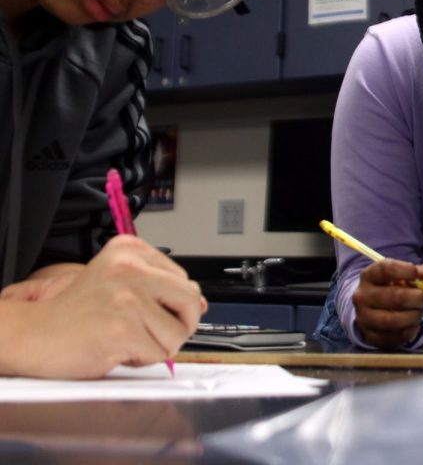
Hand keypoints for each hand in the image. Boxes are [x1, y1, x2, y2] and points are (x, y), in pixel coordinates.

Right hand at [0, 236, 204, 378]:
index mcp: (131, 250)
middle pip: (192, 302)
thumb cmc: (76, 312)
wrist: (33, 334)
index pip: (185, 281)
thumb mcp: (119, 284)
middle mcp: (131, 267)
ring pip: (179, 332)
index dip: (172, 306)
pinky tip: (116, 348)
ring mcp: (127, 298)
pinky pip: (159, 354)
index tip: (146, 311)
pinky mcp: (122, 329)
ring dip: (157, 345)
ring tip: (127, 338)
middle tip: (150, 332)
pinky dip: (141, 359)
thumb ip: (160, 288)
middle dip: (179, 325)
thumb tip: (202, 304)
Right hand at [351, 258, 422, 348]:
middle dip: (417, 298)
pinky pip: (394, 337)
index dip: (407, 270)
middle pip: (395, 297)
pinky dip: (409, 331)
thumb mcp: (407, 276)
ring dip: (413, 315)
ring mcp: (364, 318)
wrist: (376, 308)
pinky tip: (412, 324)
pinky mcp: (371, 337)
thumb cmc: (395, 287)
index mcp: (369, 275)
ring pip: (393, 319)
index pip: (386, 269)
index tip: (417, 274)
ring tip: (418, 311)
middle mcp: (362, 296)